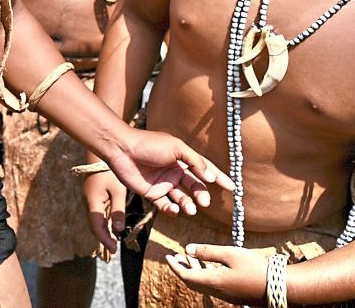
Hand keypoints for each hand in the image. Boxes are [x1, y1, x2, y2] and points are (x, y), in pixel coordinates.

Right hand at [84, 170, 128, 253]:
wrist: (101, 153)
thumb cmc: (110, 171)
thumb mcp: (118, 191)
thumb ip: (118, 211)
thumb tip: (118, 230)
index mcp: (92, 202)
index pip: (96, 226)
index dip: (104, 240)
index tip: (114, 250)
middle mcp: (87, 202)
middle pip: (93, 225)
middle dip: (103, 238)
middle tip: (114, 249)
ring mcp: (88, 198)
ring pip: (94, 219)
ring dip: (102, 231)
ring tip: (113, 240)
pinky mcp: (91, 195)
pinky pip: (96, 212)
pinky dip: (102, 222)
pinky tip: (110, 225)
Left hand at [105, 128, 232, 216]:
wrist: (122, 149)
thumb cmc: (149, 144)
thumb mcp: (176, 148)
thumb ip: (195, 162)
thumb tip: (212, 177)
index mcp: (182, 159)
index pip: (205, 169)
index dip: (219, 178)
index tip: (232, 188)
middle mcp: (175, 172)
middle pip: (194, 186)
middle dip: (201, 195)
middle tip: (204, 202)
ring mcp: (163, 184)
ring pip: (181, 198)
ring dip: (188, 205)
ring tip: (191, 209)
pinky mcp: (151, 193)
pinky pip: (165, 205)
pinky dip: (171, 210)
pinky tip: (174, 210)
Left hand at [166, 244, 270, 306]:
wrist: (278, 287)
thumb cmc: (255, 268)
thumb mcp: (231, 254)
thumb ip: (208, 251)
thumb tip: (188, 249)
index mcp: (213, 281)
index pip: (186, 276)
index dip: (175, 266)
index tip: (167, 256)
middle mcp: (216, 290)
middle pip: (192, 281)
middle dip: (181, 268)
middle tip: (175, 256)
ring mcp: (225, 294)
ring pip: (202, 283)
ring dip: (193, 270)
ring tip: (187, 257)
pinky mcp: (233, 294)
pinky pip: (212, 284)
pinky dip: (204, 273)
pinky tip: (207, 264)